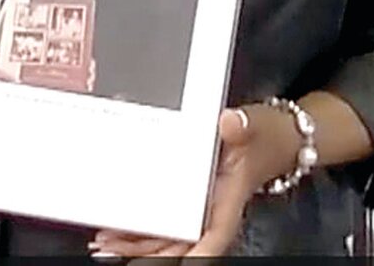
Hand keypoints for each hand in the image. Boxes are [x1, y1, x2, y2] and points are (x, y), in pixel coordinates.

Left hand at [90, 105, 299, 258]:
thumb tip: (229, 122)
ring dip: (136, 245)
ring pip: (167, 239)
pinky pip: (162, 223)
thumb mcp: (254, 126)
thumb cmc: (263, 137)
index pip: (212, 237)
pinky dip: (138, 230)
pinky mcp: (186, 200)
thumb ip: (242, 126)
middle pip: (180, 246)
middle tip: (111, 249)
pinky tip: (113, 231)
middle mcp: (211, 211)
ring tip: (104, 244)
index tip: (178, 263)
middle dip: (148, 254)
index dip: (194, 255)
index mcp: (228, 201)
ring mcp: (197, 209)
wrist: (269, 136)